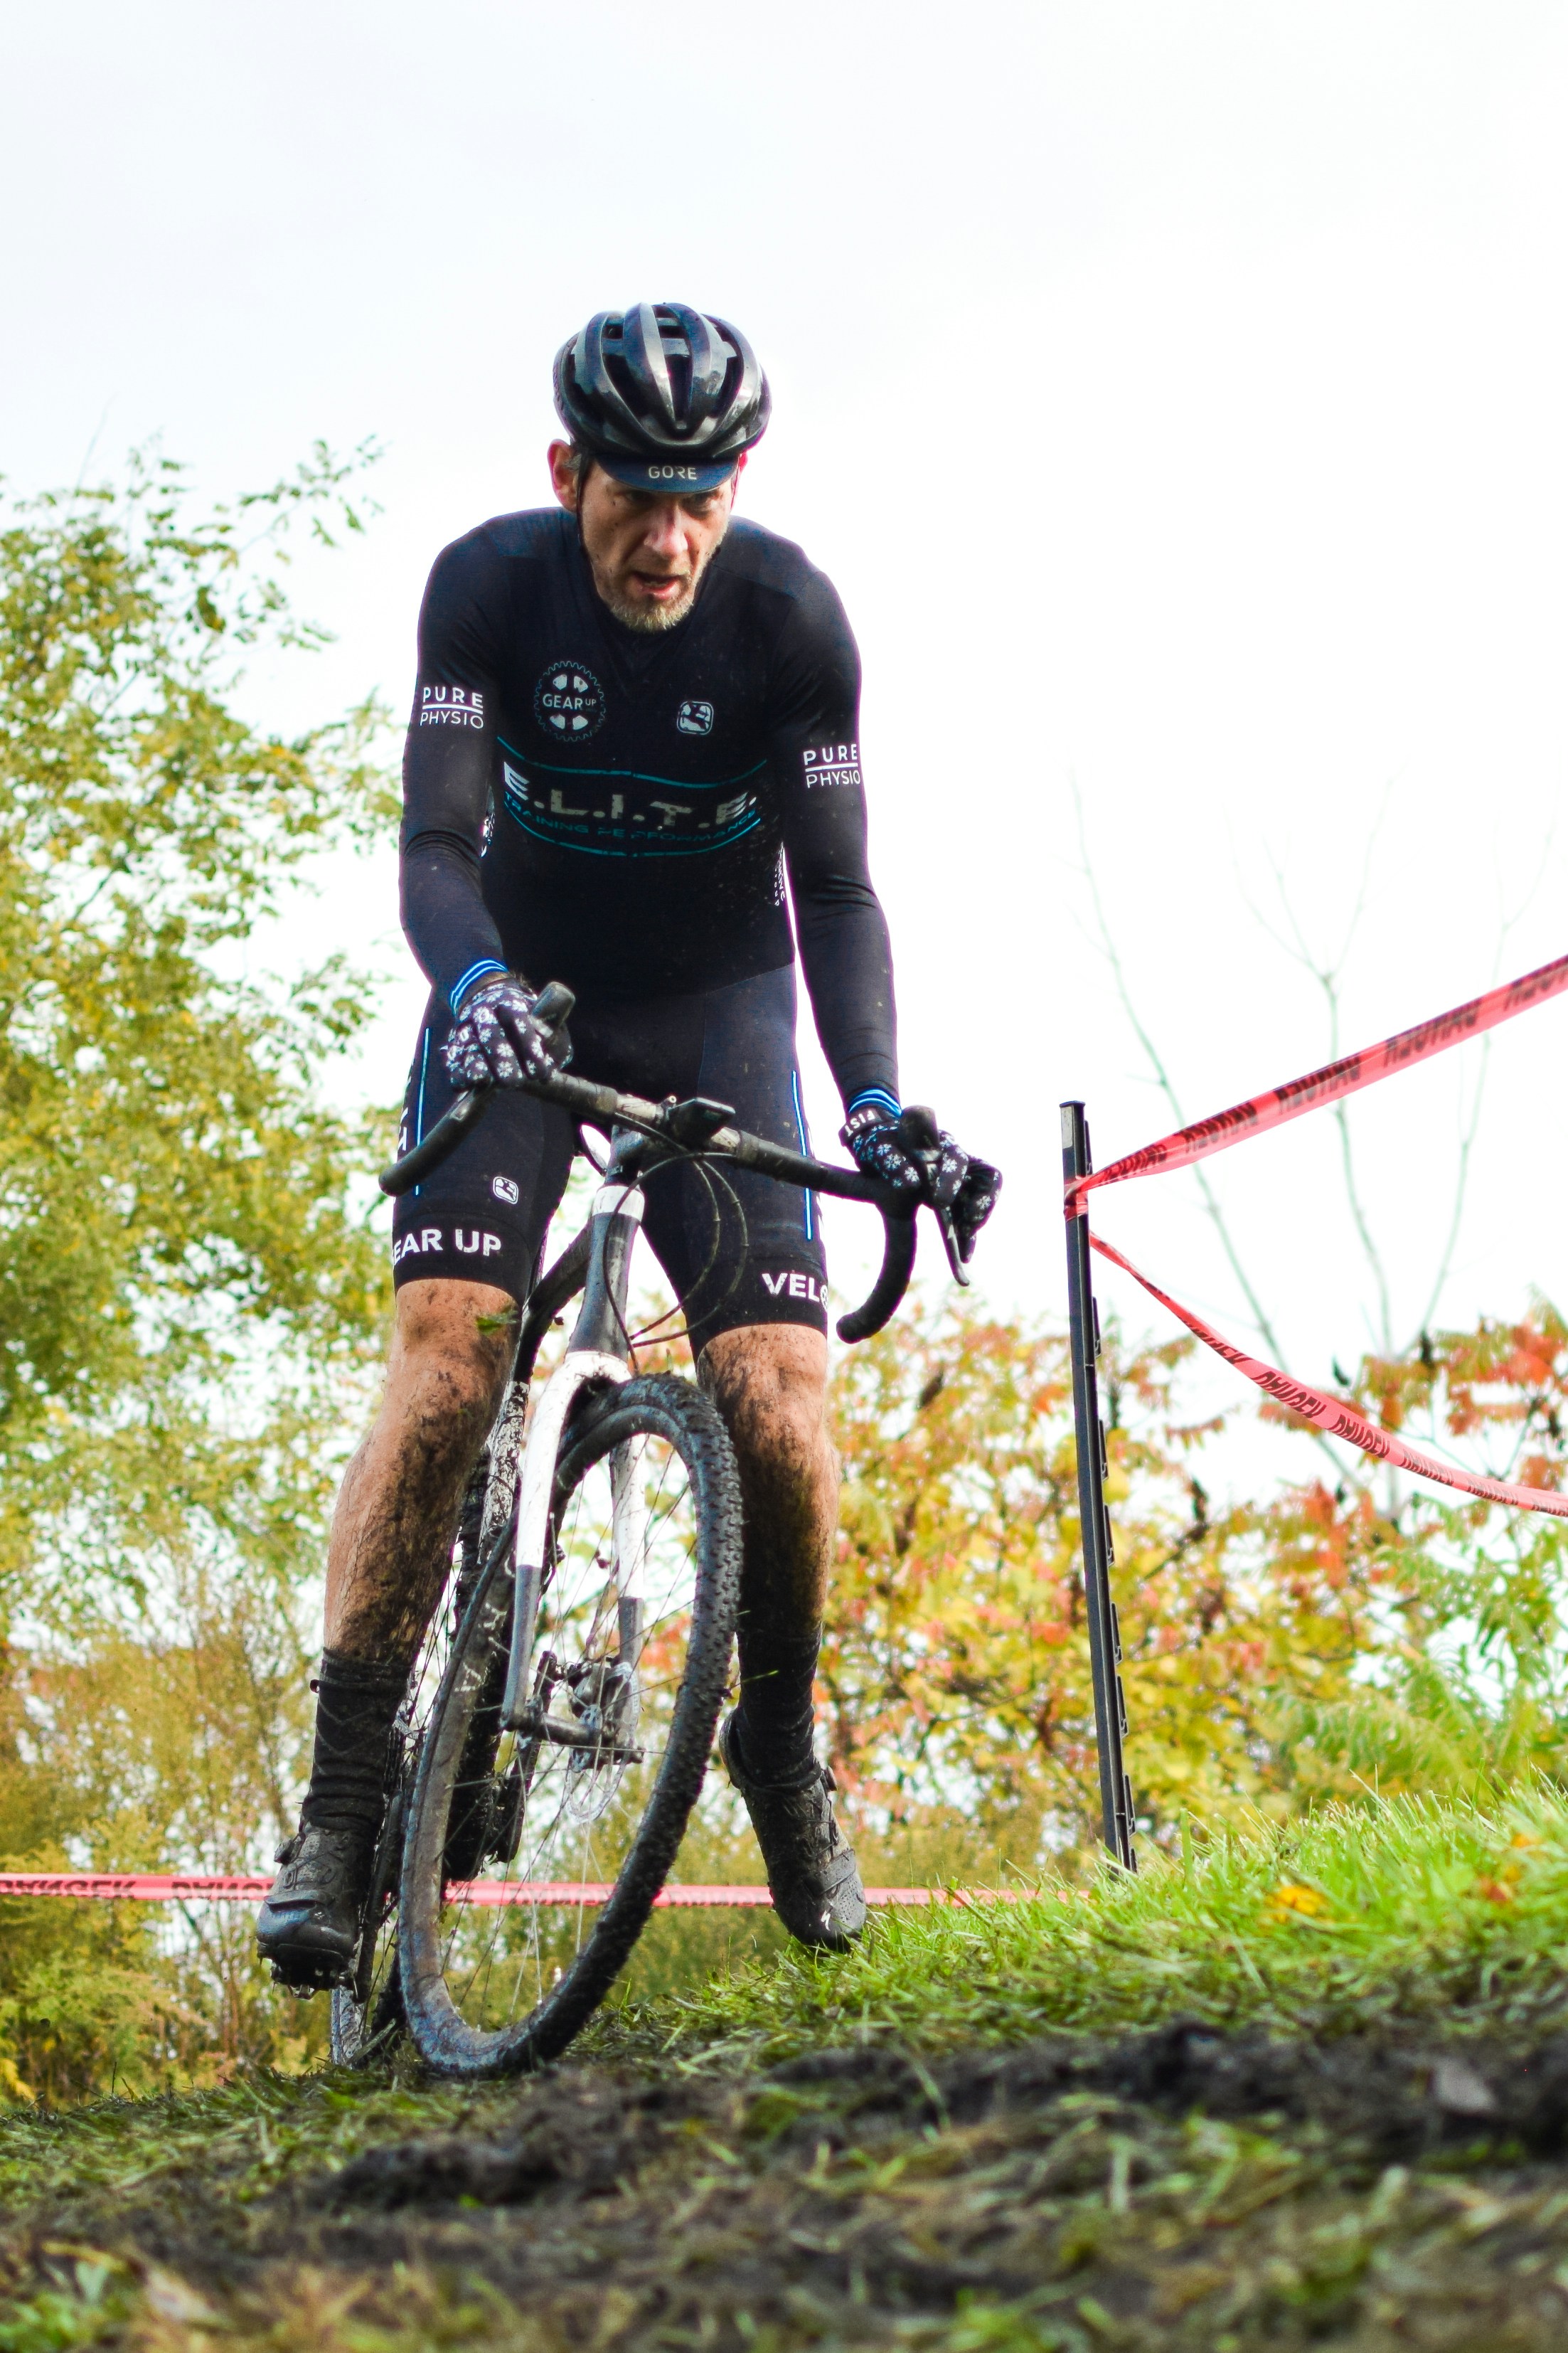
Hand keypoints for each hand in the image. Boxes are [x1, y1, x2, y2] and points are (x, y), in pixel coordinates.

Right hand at [442, 976, 562, 1088]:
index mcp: (511, 1003)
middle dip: (501, 1057)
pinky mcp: (456, 1043)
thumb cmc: (529, 1020)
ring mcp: (468, 1028)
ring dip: (474, 1064)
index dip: (530, 1046)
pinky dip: (457, 1071)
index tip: (540, 1072)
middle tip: (513, 1082)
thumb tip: (550, 1065)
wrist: (489, 999)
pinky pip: (454, 1057)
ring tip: (481, 1080)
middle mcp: (486, 1012)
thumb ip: (554, 1041)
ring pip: (470, 1046)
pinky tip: (462, 1084)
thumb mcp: (547, 1022)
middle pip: (491, 1033)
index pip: (519, 1020)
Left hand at [841, 1103, 1000, 1263]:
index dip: (953, 1181)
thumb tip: (911, 1184)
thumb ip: (893, 1162)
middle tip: (963, 1227)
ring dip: (979, 1219)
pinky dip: (969, 1234)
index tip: (940, 1203)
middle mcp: (957, 1159)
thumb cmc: (882, 1145)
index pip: (957, 1159)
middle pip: (985, 1178)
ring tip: (966, 1245)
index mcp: (940, 1144)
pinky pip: (970, 1215)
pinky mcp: (958, 1196)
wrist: (882, 1149)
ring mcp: (961, 1178)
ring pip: (985, 1196)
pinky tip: (964, 1256)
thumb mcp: (880, 1149)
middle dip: (979, 1203)